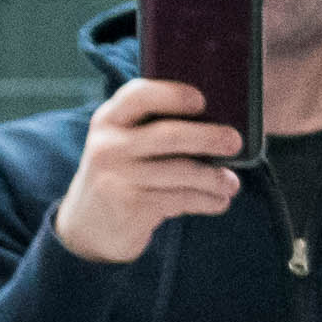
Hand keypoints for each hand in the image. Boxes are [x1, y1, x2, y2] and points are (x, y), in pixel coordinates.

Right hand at [49, 76, 242, 266]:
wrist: (86, 227)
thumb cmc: (120, 175)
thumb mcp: (122, 144)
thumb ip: (152, 127)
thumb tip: (218, 121)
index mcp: (108, 120)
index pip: (138, 95)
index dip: (172, 94)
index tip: (201, 100)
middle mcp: (108, 147)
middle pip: (168, 135)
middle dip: (208, 138)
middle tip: (235, 142)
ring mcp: (118, 179)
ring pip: (180, 172)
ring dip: (214, 177)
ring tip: (232, 183)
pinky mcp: (130, 207)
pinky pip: (180, 199)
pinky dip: (206, 200)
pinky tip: (219, 201)